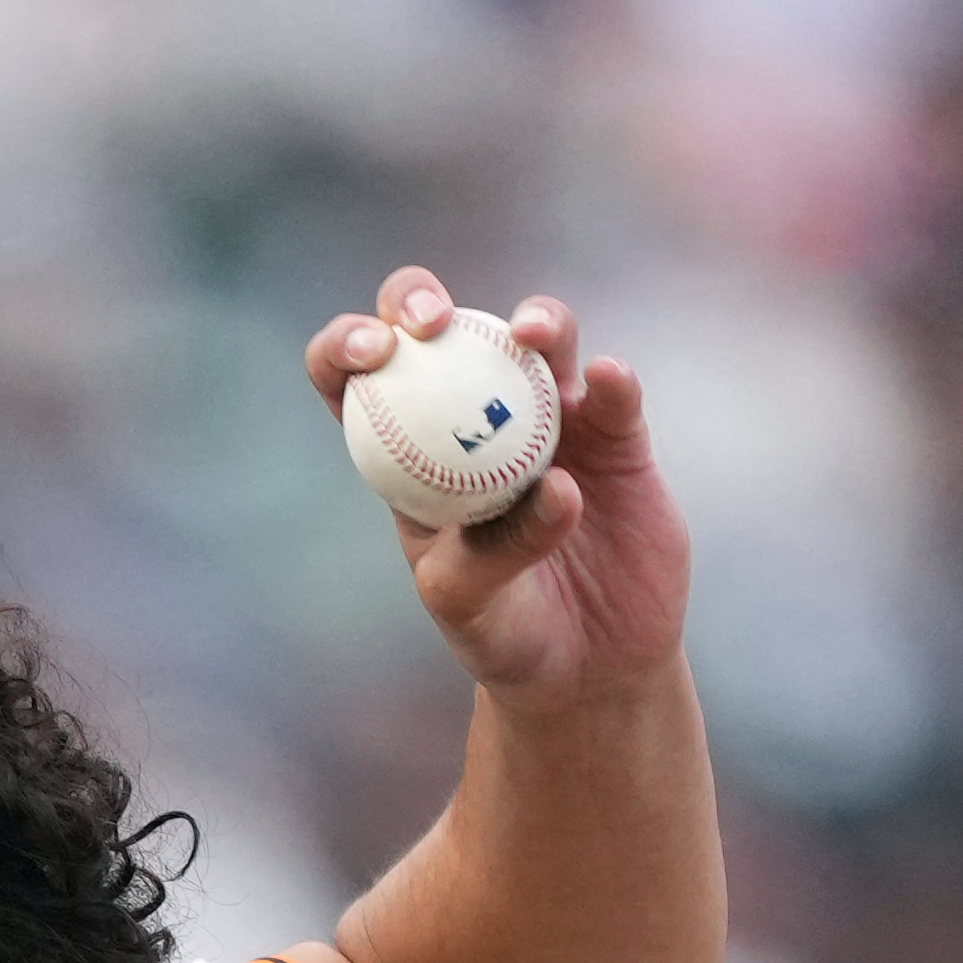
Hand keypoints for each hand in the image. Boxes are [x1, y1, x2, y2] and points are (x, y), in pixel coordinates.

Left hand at [304, 271, 690, 710]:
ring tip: (530, 337)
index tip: (372, 354)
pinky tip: (609, 379)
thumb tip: (549, 482)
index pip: (353, 380)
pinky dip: (613, 379)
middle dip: (418, 299)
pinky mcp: (616, 436)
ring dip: (535, 320)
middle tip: (432, 323)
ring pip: (536, 339)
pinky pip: (614, 393)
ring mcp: (547, 417)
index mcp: (405, 453)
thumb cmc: (505, 635)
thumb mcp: (470, 609)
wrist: (590, 663)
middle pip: (436, 328)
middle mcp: (470, 418)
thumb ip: (493, 553)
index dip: (345, 346)